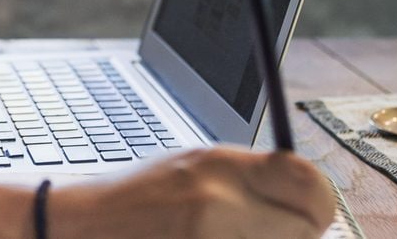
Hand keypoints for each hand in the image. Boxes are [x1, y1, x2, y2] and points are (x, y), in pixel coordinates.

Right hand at [47, 147, 339, 238]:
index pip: (311, 184)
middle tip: (262, 232)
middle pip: (304, 230)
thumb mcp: (195, 168)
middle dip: (292, 235)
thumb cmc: (138, 203)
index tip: (309, 214)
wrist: (78, 228)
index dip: (317, 205)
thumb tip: (309, 193)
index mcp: (220, 164)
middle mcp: (216, 201)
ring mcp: (206, 236)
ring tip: (228, 238)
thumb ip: (252, 178)